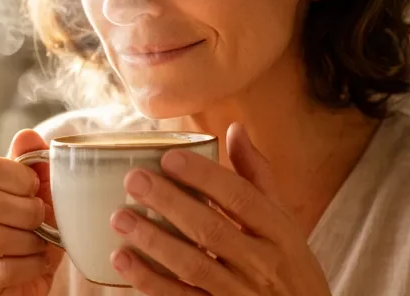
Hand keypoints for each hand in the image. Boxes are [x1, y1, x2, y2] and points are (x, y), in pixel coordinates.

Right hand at [0, 130, 62, 295]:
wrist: (34, 277)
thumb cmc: (36, 232)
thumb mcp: (42, 194)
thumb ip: (34, 163)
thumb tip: (26, 136)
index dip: (18, 176)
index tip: (35, 189)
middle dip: (28, 212)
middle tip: (42, 220)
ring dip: (31, 243)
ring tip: (40, 245)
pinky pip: (2, 270)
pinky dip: (29, 266)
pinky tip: (35, 264)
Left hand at [108, 123, 330, 294]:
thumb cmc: (289, 267)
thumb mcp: (285, 223)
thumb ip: (257, 179)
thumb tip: (235, 129)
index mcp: (280, 232)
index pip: (241, 197)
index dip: (205, 176)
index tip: (170, 157)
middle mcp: (263, 263)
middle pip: (211, 229)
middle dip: (170, 202)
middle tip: (134, 180)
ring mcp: (240, 294)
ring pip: (193, 265)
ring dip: (153, 241)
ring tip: (120, 218)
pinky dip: (150, 280)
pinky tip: (123, 260)